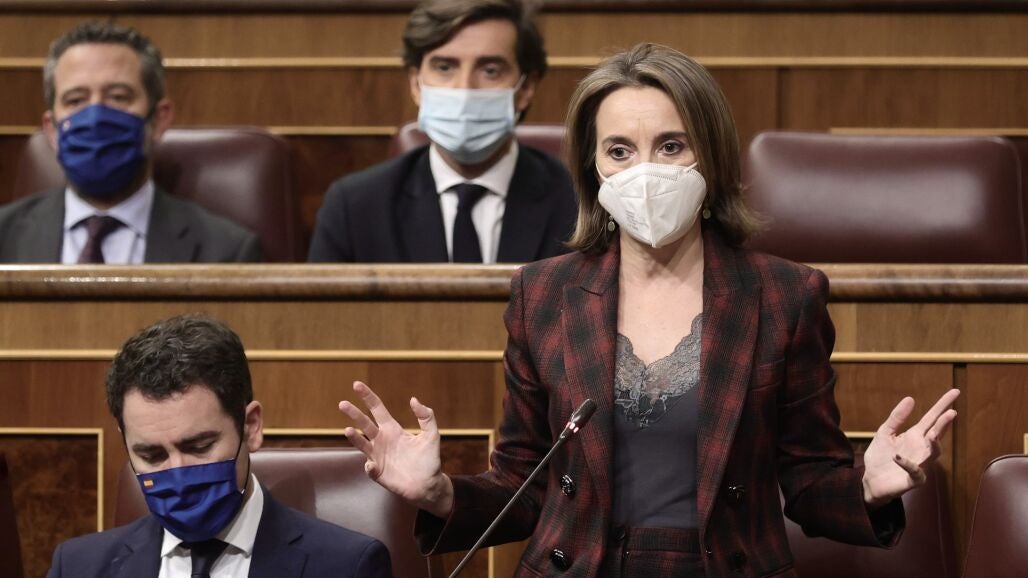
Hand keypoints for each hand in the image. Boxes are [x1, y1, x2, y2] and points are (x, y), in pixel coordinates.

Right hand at [339, 381, 453, 517]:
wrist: (429, 485)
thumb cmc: (429, 459)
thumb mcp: (432, 435)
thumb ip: (426, 416)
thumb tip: (413, 399)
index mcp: (393, 429)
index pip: (377, 409)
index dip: (367, 397)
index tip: (356, 384)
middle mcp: (382, 440)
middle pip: (365, 424)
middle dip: (354, 413)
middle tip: (343, 403)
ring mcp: (378, 456)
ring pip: (362, 444)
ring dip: (354, 438)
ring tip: (347, 430)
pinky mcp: (378, 473)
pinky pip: (370, 468)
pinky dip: (369, 467)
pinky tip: (372, 465)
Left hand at [862, 388, 958, 508]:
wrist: (871, 480)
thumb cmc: (880, 456)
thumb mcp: (885, 432)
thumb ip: (897, 417)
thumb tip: (910, 398)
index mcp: (915, 436)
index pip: (932, 418)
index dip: (943, 405)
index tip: (955, 392)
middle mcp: (921, 448)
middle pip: (937, 434)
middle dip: (944, 424)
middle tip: (951, 412)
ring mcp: (920, 464)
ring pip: (934, 453)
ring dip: (934, 443)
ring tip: (932, 433)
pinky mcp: (913, 479)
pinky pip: (915, 472)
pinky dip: (908, 464)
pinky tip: (898, 457)